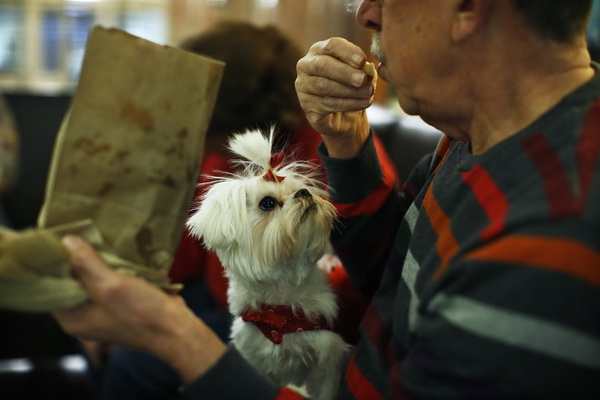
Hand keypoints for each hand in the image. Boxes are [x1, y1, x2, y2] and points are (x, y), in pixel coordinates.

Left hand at [53, 235, 226, 381]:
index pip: (52, 287)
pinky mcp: (124, 304)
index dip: (53, 265)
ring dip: (97, 261)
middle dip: (76, 260)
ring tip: (96, 236)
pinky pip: (112, 282)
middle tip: (77, 232)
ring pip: (93, 280)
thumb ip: (86, 264)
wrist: (178, 330)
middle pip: (72, 282)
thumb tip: (67, 241)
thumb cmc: (141, 313)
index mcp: (73, 318)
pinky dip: (114, 268)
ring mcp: (105, 310)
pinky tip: (117, 250)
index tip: (56, 240)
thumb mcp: (110, 286)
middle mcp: (85, 316)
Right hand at [295, 37, 375, 157]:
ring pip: (324, 86)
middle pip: (322, 65)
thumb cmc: (353, 87)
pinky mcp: (307, 107)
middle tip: (363, 79)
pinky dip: (348, 104)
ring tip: (368, 93)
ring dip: (349, 90)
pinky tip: (363, 103)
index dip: (347, 52)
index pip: (331, 46)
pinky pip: (327, 104)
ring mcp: (303, 87)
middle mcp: (306, 66)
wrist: (346, 116)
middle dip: (345, 72)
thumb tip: (367, 69)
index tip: (363, 61)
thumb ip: (363, 69)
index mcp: (319, 51)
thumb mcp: (361, 74)